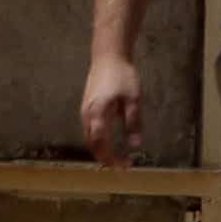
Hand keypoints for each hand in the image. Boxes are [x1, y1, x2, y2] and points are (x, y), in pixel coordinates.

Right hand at [80, 53, 142, 168]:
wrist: (108, 56)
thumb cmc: (123, 76)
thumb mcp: (133, 99)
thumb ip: (133, 121)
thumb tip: (135, 144)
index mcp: (97, 114)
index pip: (100, 144)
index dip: (110, 157)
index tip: (123, 165)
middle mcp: (87, 115)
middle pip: (92, 144)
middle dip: (105, 157)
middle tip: (122, 164)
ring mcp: (85, 111)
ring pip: (89, 137)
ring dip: (100, 149)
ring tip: (116, 157)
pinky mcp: (87, 106)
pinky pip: (90, 129)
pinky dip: (98, 140)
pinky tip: (108, 141)